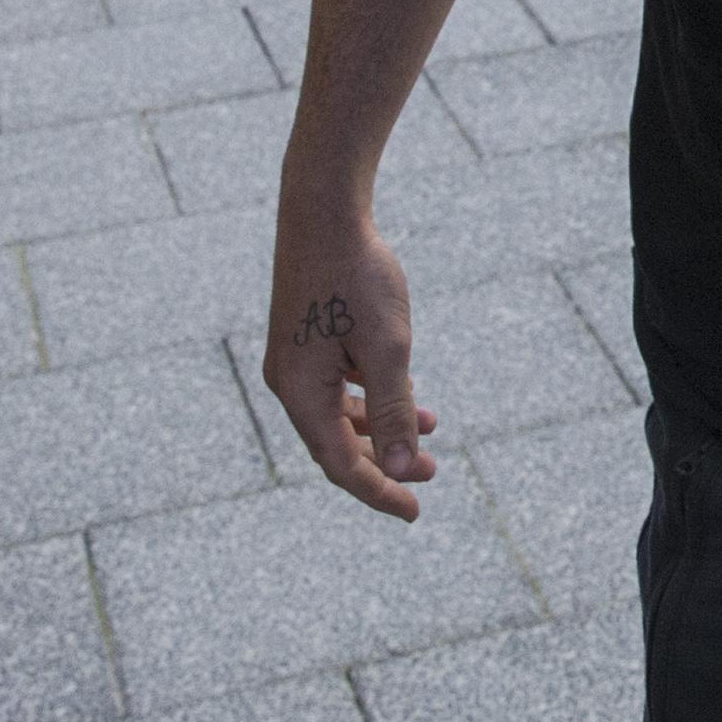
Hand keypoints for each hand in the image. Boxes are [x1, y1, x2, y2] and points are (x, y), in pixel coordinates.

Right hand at [260, 205, 440, 519]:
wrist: (324, 209)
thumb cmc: (357, 275)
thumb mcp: (387, 347)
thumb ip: (394, 410)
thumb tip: (404, 470)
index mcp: (299, 393)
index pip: (341, 464)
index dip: (380, 491)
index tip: (416, 512)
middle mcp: (288, 383)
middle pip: (337, 445)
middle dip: (386, 462)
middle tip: (433, 475)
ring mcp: (293, 361)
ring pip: (339, 414)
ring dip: (383, 425)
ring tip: (432, 426)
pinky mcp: (304, 340)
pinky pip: (337, 386)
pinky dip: (371, 394)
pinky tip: (406, 387)